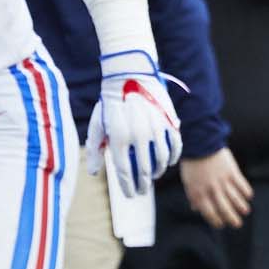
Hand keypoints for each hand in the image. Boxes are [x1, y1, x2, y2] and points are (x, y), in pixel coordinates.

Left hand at [91, 52, 183, 202]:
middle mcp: (138, 135)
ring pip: (161, 160)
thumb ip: (95, 149)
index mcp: (118, 137)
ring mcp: (155, 127)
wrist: (130, 74)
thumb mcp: (98, 125)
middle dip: (143, 184)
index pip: (125, 173)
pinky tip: (168, 162)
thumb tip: (93, 173)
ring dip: (158, 171)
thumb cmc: (110, 102)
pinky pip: (174, 145)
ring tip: (154, 175)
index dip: (128, 187)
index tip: (131, 195)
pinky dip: (173, 157)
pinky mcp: (167, 120)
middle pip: (144, 170)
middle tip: (142, 190)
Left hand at [180, 148, 250, 229]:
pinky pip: (241, 184)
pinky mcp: (232, 171)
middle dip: (232, 219)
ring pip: (235, 198)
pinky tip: (248, 196)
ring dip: (241, 207)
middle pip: (224, 208)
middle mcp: (211, 189)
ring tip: (245, 211)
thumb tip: (196, 209)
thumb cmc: (193, 163)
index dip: (216, 221)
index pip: (209, 213)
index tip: (221, 224)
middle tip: (237, 224)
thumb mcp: (188, 181)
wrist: (200, 142)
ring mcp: (223, 180)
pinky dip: (246, 191)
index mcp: (199, 193)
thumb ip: (193, 196)